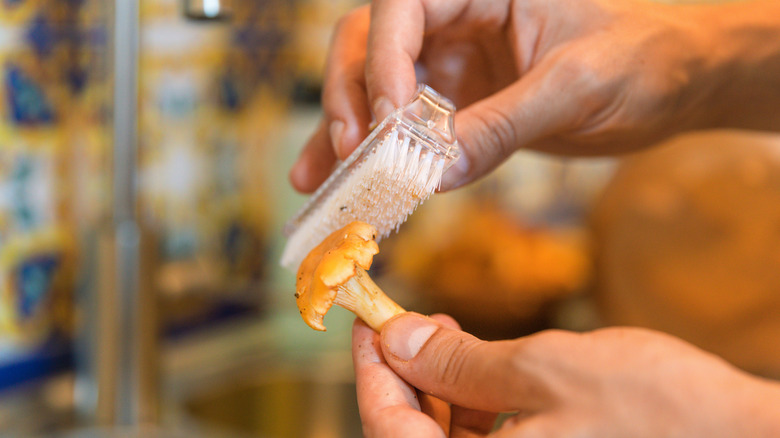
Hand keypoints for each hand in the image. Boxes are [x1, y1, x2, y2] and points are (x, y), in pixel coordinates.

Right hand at [291, 0, 779, 192]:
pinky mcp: (458, 104)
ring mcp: (453, 63)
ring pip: (376, 86)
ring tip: (317, 177)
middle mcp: (458, 18)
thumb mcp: (576, 86)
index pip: (406, 6)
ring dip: (343, 129)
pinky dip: (377, 154)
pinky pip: (405, 127)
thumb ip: (504, 124)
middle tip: (350, 152)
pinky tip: (344, 179)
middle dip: (351, 96)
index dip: (382, 58)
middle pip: (371, 43)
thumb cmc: (642, 58)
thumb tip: (432, 172)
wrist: (674, 84)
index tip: (385, 119)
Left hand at [353, 312, 779, 436]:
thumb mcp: (543, 372)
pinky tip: (487, 368)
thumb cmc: (654, 414)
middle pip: (415, 437)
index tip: (363, 325)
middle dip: (407, 376)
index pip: (389, 430)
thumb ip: (458, 363)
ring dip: (442, 388)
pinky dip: (477, 407)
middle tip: (410, 322)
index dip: (369, 372)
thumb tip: (397, 340)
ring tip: (451, 335)